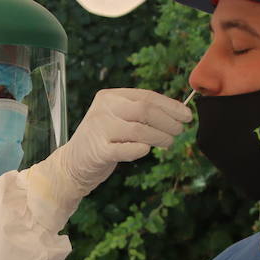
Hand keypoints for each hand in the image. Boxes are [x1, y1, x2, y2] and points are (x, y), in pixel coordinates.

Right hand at [25, 89, 189, 227]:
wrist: (72, 163)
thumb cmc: (103, 140)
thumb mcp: (117, 118)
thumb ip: (139, 113)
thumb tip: (177, 114)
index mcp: (109, 97)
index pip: (146, 96)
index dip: (170, 106)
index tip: (186, 115)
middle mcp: (103, 109)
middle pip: (145, 110)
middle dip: (168, 121)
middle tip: (179, 131)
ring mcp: (99, 129)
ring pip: (140, 130)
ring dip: (160, 137)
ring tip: (169, 143)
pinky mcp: (98, 151)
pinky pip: (128, 150)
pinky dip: (141, 150)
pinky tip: (146, 150)